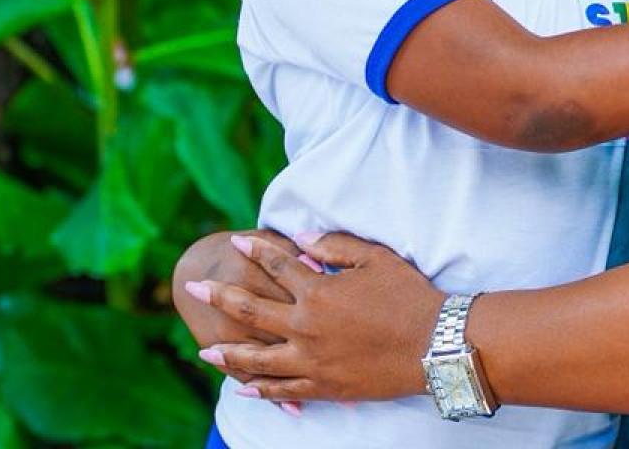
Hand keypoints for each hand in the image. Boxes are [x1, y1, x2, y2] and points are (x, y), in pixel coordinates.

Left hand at [188, 232, 441, 401]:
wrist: (435, 345)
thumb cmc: (410, 297)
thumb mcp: (376, 259)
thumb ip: (334, 247)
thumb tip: (299, 238)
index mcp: (318, 292)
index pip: (276, 265)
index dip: (254, 251)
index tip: (234, 242)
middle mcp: (305, 327)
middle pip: (251, 310)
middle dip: (218, 297)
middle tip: (193, 289)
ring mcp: (312, 361)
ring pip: (257, 358)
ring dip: (227, 353)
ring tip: (204, 350)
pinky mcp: (324, 386)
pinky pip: (283, 391)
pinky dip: (261, 390)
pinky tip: (243, 387)